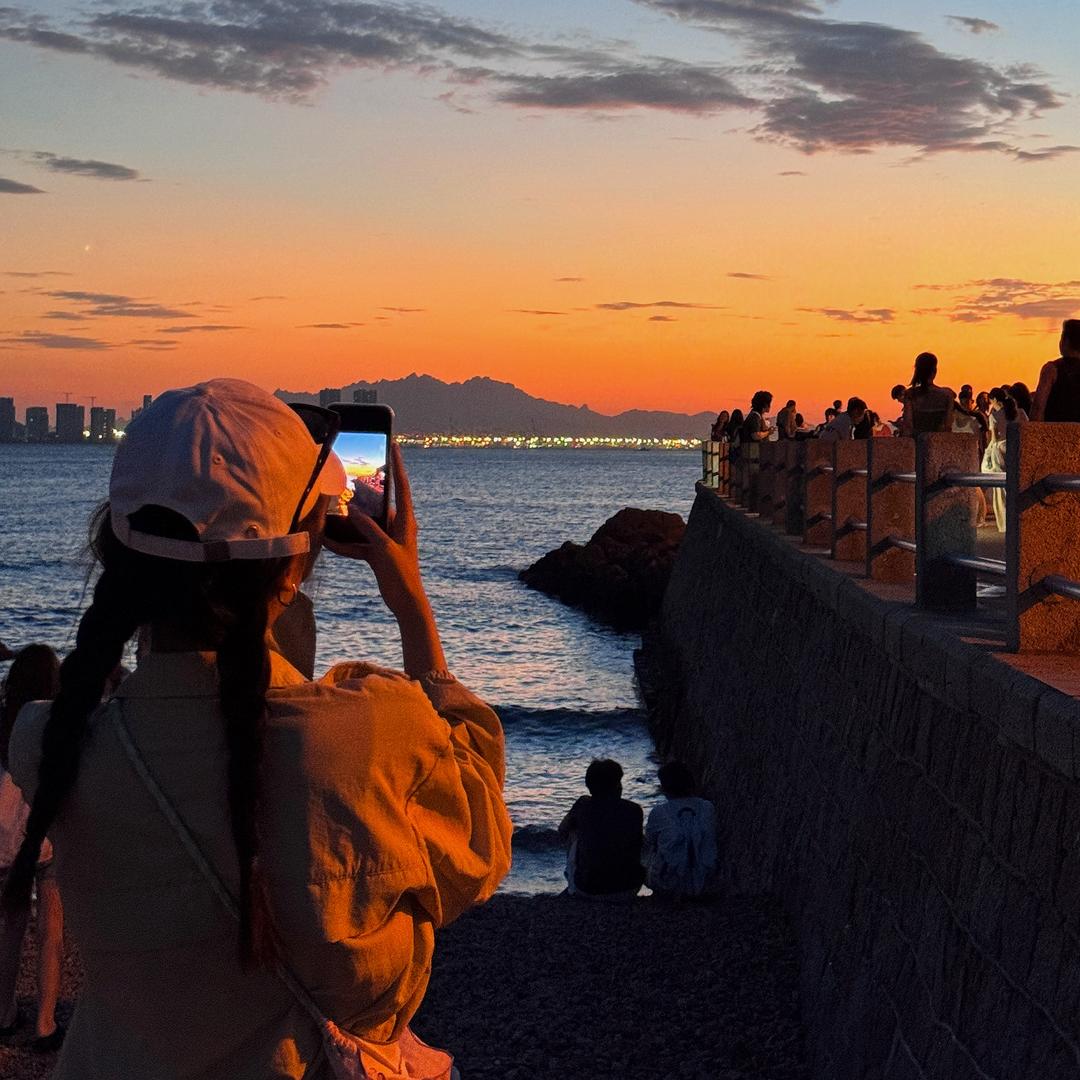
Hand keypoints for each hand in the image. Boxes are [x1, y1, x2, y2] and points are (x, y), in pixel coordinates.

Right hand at [323, 443, 446, 675]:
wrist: (406, 602)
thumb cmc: (402, 575)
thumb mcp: (384, 550)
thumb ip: (369, 529)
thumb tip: (353, 511)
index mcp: (406, 521)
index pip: (401, 487)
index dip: (397, 465)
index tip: (394, 445)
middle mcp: (397, 527)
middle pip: (378, 504)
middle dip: (362, 494)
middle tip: (347, 478)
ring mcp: (386, 539)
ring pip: (364, 524)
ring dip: (348, 521)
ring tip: (331, 509)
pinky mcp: (377, 553)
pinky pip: (358, 543)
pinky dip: (345, 544)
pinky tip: (327, 541)